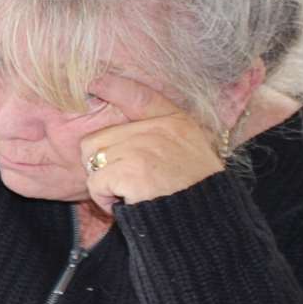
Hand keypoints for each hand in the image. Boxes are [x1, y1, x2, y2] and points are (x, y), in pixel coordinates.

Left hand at [79, 73, 225, 212]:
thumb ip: (161, 135)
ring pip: (93, 160)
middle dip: (102, 163)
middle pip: (99, 137)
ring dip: (104, 183)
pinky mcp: (131, 172)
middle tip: (125, 182)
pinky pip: (96, 183)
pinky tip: (128, 204)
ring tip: (129, 193)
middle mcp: (158, 130)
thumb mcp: (191, 150)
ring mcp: (142, 150)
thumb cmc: (197, 192)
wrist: (209, 220)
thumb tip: (121, 135)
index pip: (140, 95)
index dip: (114, 87)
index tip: (95, 83)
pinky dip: (105, 200)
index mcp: (176, 122)